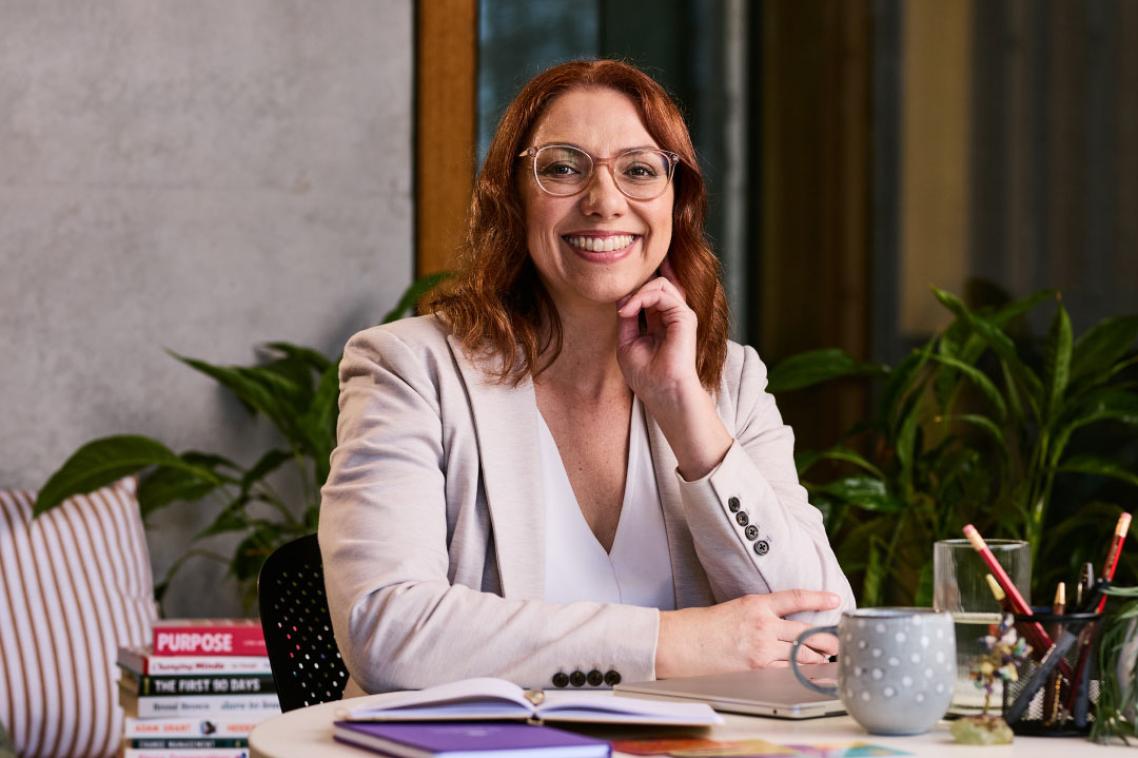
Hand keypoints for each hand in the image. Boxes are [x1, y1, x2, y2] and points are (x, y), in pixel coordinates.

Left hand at [616, 260, 699, 404]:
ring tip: (624, 310)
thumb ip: (627, 318)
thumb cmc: (646, 376)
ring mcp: (680, 315)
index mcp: (661, 322)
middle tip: (620, 308)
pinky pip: (661, 293)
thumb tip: (622, 297)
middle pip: (655, 285)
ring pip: (659, 284)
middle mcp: (672, 316)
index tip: (618, 308)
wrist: (663, 393)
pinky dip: (641, 298)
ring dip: (636, 293)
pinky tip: (628, 311)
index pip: (651, 294)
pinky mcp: (685, 317)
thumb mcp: (627, 342)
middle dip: (634, 290)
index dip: (632, 292)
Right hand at [655, 590, 841, 678]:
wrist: (680, 643)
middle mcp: (763, 624)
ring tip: (829, 658)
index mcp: (756, 604)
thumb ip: (758, 614)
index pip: (795, 598)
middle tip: (840, 641)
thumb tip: (778, 622)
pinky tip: (808, 671)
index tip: (835, 598)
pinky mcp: (756, 667)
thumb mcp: (733, 609)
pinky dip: (799, 669)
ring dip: (817, 656)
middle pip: (806, 631)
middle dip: (826, 638)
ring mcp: (761, 647)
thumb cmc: (700, 625)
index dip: (819, 597)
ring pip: (801, 652)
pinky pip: (786, 668)